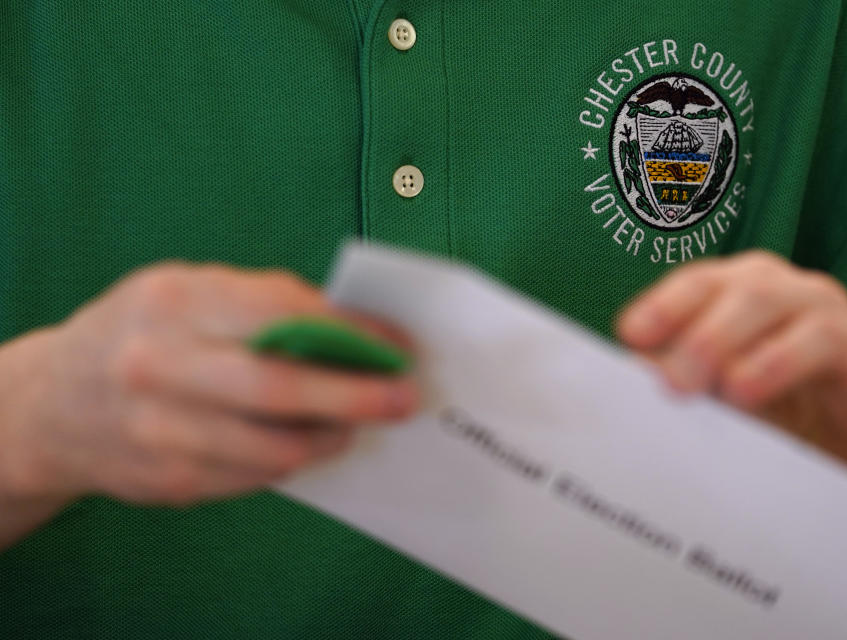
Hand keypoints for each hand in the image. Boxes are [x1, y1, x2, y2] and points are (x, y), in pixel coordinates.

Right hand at [0, 263, 418, 506]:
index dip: (350, 332)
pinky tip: (308, 443)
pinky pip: (256, 477)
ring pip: (276, 448)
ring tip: (355, 425)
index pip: (281, 314)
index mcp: (172, 303)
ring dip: (332, 438)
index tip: (397, 344)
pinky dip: (294, 459)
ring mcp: (159, 431)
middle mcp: (158, 367)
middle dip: (356, 397)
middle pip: (280, 389)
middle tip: (404, 399)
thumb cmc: (143, 334)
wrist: (54, 404)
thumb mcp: (190, 293)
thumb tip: (355, 329)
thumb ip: (265, 303)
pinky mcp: (169, 481)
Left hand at [616, 251, 846, 479]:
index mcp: (743, 290)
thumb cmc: (768, 394)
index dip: (666, 304)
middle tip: (677, 382)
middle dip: (710, 336)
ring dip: (775, 360)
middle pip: (755, 295)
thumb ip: (676, 374)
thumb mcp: (713, 385)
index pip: (701, 282)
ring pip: (817, 330)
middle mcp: (795, 298)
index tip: (631, 334)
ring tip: (739, 394)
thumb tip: (628, 376)